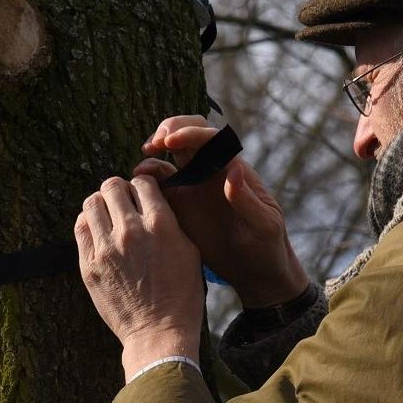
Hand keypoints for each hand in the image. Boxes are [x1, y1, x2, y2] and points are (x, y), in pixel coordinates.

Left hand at [75, 176, 203, 380]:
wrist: (158, 332)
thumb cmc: (181, 294)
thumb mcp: (190, 251)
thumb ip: (170, 221)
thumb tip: (154, 201)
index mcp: (160, 224)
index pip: (142, 181)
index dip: (142, 185)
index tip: (142, 195)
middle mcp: (131, 231)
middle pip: (112, 186)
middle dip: (118, 190)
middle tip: (122, 202)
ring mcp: (106, 248)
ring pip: (91, 202)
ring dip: (101, 204)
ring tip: (108, 216)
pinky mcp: (89, 265)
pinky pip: (80, 228)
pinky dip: (88, 223)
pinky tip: (98, 231)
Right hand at [139, 115, 308, 307]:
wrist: (253, 271)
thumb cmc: (266, 245)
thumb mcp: (264, 224)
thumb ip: (247, 199)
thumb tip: (233, 169)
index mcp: (233, 169)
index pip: (211, 138)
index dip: (190, 132)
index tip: (171, 141)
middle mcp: (211, 171)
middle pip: (187, 136)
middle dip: (168, 131)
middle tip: (153, 145)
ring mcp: (193, 186)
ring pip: (169, 157)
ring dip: (153, 155)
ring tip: (139, 170)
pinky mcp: (178, 205)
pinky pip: (159, 185)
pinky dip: (146, 180)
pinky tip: (136, 186)